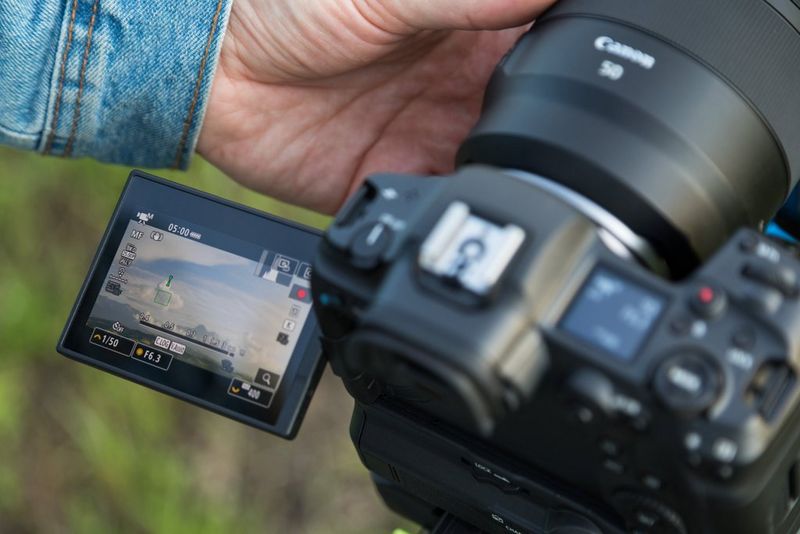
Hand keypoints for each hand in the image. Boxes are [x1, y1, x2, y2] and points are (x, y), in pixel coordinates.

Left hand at [197, 0, 555, 212]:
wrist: (218, 70)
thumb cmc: (288, 8)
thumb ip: (474, 2)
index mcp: (470, 31)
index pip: (550, 51)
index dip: (587, 69)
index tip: (618, 89)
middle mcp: (459, 87)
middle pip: (538, 119)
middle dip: (562, 137)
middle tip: (578, 150)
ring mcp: (430, 136)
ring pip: (500, 168)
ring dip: (517, 180)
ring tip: (536, 186)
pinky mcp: (396, 178)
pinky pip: (445, 204)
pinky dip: (462, 211)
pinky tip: (475, 210)